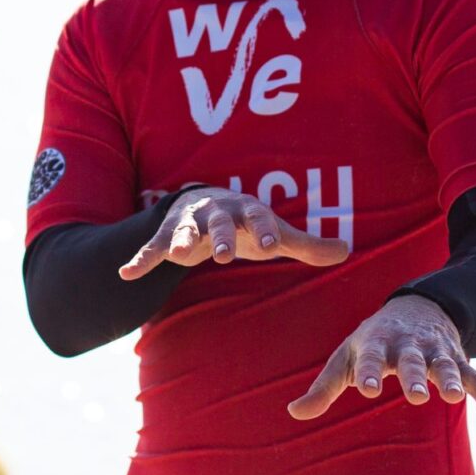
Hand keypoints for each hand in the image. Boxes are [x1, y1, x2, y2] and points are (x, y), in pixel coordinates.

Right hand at [119, 187, 349, 279]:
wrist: (205, 201)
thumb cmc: (246, 223)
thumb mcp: (274, 233)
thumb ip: (307, 245)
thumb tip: (347, 251)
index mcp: (247, 211)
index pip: (259, 218)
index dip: (265, 231)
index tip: (271, 244)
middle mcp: (217, 213)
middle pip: (220, 224)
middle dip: (221, 237)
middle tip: (224, 256)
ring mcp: (190, 223)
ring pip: (184, 231)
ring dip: (180, 242)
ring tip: (175, 256)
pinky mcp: (167, 236)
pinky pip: (152, 248)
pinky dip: (141, 259)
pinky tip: (127, 273)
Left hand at [288, 293, 475, 420]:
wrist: (416, 307)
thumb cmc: (373, 342)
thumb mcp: (347, 357)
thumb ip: (324, 388)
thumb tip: (293, 413)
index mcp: (377, 344)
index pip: (371, 359)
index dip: (370, 373)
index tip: (367, 389)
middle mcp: (408, 346)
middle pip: (412, 361)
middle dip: (415, 376)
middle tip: (417, 395)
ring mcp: (436, 352)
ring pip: (446, 365)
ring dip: (451, 379)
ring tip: (456, 397)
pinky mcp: (458, 360)